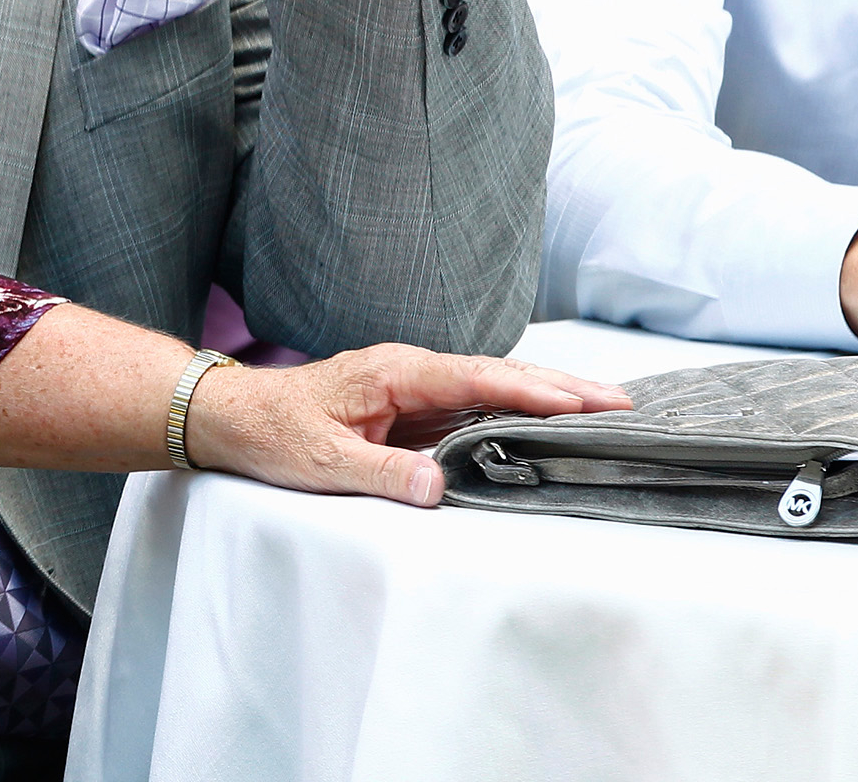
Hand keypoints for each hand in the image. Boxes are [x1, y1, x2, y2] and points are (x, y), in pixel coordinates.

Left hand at [185, 344, 631, 505]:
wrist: (232, 416)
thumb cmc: (272, 433)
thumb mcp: (320, 460)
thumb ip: (381, 474)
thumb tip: (439, 487)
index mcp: (395, 372)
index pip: (478, 378)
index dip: (535, 391)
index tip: (587, 403)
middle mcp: (411, 370)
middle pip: (498, 375)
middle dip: (562, 388)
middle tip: (626, 403)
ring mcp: (413, 386)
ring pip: (491, 387)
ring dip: (547, 396)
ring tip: (607, 410)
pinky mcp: (411, 406)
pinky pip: (473, 404)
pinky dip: (516, 409)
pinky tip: (549, 423)